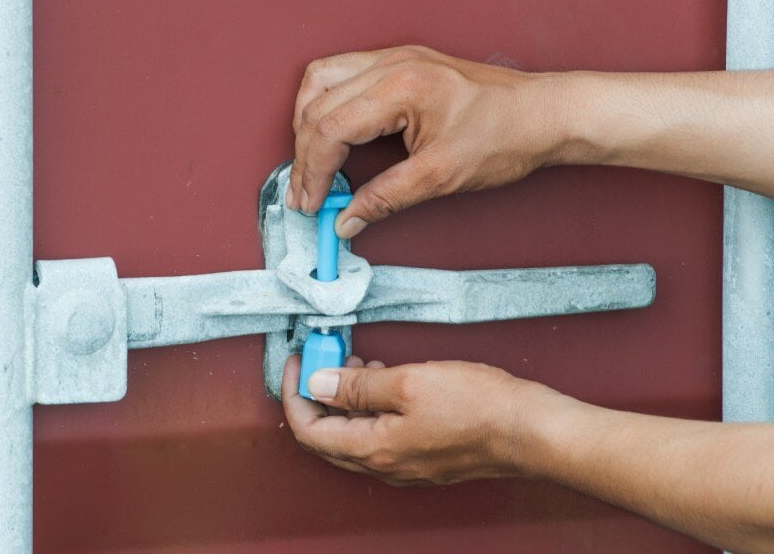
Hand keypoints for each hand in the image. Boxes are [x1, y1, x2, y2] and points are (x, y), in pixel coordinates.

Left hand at [282, 354, 557, 485]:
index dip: (294, 394)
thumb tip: (319, 384)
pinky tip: (385, 379)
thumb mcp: (408, 382)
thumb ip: (358, 385)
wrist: (530, 430)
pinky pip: (381, 434)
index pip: (308, 430)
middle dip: (317, 394)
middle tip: (323, 358)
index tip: (298, 363)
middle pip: (328, 435)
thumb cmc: (479, 407)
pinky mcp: (424, 456)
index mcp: (373, 450)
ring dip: (346, 398)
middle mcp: (386, 465)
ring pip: (355, 434)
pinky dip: (371, 406)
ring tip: (355, 361)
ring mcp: (406, 464)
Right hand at [287, 46, 570, 237]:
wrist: (545, 114)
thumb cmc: (507, 136)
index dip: (312, 172)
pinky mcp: (400, 62)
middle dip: (304, 155)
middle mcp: (391, 64)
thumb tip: (347, 218)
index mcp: (401, 87)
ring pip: (319, 81)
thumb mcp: (442, 177)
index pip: (329, 128)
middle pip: (317, 106)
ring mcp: (394, 58)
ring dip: (306, 124)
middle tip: (305, 195)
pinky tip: (327, 133)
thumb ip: (387, 198)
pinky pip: (340, 74)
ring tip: (309, 164)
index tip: (312, 204)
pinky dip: (323, 106)